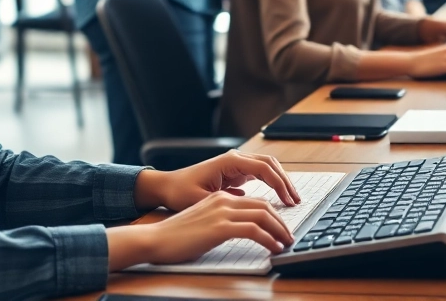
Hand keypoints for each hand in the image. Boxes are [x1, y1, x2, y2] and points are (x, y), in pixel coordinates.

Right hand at [107, 191, 292, 268]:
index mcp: (220, 198)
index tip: (282, 228)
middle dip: (281, 222)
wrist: (155, 239)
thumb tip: (238, 227)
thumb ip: (220, 220)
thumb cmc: (176, 236)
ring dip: (280, 230)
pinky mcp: (220, 227)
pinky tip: (274, 248)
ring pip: (263, 215)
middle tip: (290, 236)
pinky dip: (269, 238)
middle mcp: (223, 200)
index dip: (273, 215)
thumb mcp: (203, 222)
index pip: (256, 202)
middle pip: (264, 206)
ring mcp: (222, 212)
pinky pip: (254, 230)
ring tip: (287, 242)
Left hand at [134, 149, 299, 211]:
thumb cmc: (180, 192)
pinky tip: (277, 198)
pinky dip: (271, 183)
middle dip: (285, 181)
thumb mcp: (202, 200)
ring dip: (280, 181)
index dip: (279, 184)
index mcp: (229, 161)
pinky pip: (259, 174)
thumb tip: (250, 207)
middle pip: (270, 164)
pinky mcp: (234, 172)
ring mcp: (235, 164)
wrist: (167, 187)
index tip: (289, 201)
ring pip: (266, 167)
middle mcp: (234, 159)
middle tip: (296, 200)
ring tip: (290, 199)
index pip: (264, 168)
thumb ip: (227, 202)